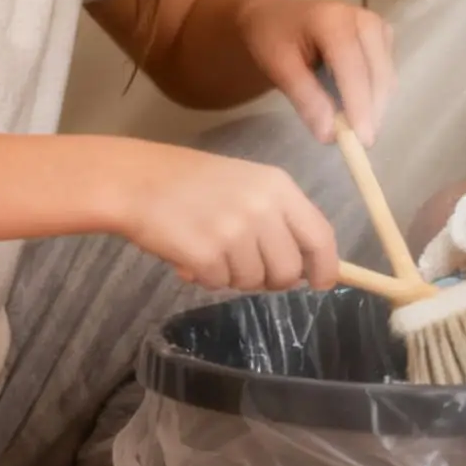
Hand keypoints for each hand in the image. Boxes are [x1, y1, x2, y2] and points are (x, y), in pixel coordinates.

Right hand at [118, 145, 337, 292]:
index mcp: (278, 186)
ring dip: (233, 277)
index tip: (322, 284)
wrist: (139, 181)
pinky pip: (220, 284)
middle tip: (245, 266)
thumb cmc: (193, 183)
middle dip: (271, 279)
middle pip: (289, 270)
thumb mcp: (247, 186)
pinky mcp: (207, 254)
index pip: (320, 235)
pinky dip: (206, 278)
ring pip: (253, 282)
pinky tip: (191, 255)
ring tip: (211, 250)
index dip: (326, 266)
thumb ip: (277, 219)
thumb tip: (301, 268)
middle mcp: (262, 207)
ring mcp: (235, 231)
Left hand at [233, 0, 394, 146]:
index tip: (362, 141)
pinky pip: (386, 70)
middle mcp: (362, 18)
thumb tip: (331, 135)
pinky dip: (375, 93)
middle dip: (372, 110)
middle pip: (378, 71)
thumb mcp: (278, 67)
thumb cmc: (271, 38)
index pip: (354, 67)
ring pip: (386, 73)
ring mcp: (374, 24)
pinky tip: (355, 106)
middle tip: (358, 145)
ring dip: (375, 104)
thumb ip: (305, 98)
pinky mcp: (380, 34)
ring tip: (352, 127)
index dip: (359, 105)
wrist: (273, 14)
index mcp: (333, 20)